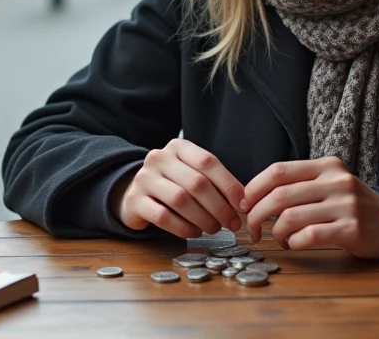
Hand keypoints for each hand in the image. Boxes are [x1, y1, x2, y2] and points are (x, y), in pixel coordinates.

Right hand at [113, 139, 245, 238]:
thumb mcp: (191, 174)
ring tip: (214, 228)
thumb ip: (214, 182)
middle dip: (220, 207)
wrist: (135, 193)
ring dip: (203, 219)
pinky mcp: (135, 200)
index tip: (243, 205)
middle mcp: (159, 158)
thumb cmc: (173, 184)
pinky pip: (164, 217)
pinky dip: (184, 228)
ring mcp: (144, 178)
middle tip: (232, 224)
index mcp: (178, 147)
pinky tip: (194, 232)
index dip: (229, 185)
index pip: (208, 162)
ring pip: (181, 200)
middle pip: (197, 183)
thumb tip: (244, 202)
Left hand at [241, 157, 378, 258]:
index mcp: (326, 166)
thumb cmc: (347, 204)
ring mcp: (346, 205)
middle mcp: (336, 181)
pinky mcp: (352, 229)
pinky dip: (294, 243)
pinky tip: (295, 244)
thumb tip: (251, 195)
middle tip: (252, 229)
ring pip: (291, 218)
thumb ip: (297, 184)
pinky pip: (309, 236)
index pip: (278, 171)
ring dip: (276, 233)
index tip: (244, 204)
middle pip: (280, 196)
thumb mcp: (327, 183)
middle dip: (257, 215)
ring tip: (279, 238)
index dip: (254, 188)